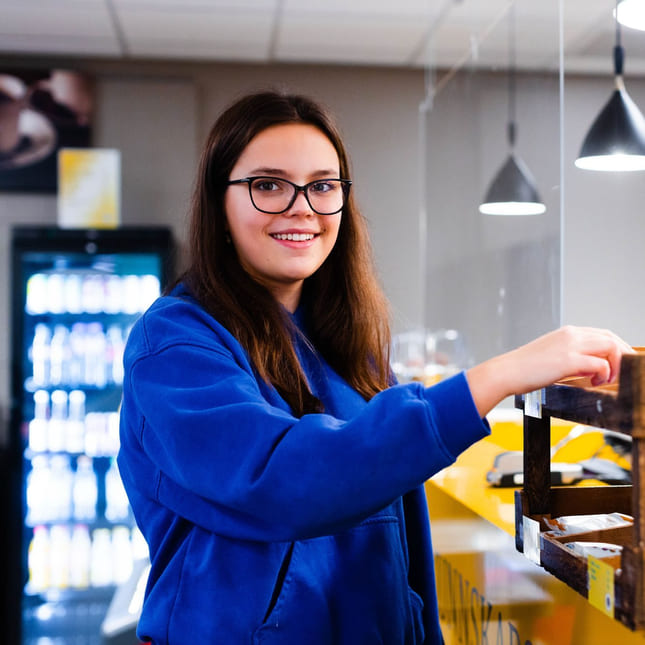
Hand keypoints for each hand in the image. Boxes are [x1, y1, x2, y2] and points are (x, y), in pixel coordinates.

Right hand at [465, 326, 634, 416]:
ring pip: (610, 347)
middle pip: (611, 338)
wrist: (506, 372)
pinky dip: (604, 375)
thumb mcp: (551, 356)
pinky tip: (595, 383)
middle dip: (622, 356)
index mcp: (567, 333)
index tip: (618, 363)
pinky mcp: (568, 360)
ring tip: (608, 379)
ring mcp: (570, 346)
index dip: (616, 348)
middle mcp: (571, 334)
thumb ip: (571, 357)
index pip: (602, 334)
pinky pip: (600, 364)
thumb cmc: (524, 368)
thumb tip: (590, 369)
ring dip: (616, 365)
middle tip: (621, 373)